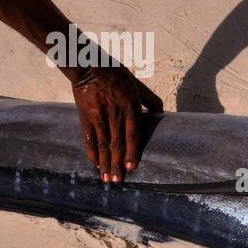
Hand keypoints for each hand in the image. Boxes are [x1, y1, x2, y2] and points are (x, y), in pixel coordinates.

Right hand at [69, 65, 163, 182]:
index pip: (132, 135)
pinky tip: (95, 164)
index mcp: (129, 107)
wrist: (88, 66)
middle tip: (118, 181)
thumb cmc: (116, 75)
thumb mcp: (137, 85)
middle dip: (117, 164)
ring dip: (105, 163)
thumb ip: (151, 100)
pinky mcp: (85, 116)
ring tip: (107, 179)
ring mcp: (98, 116)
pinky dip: (91, 152)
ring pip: (103, 144)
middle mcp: (114, 114)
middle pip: (117, 144)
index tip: (132, 168)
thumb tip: (162, 115)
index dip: (132, 152)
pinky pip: (88, 138)